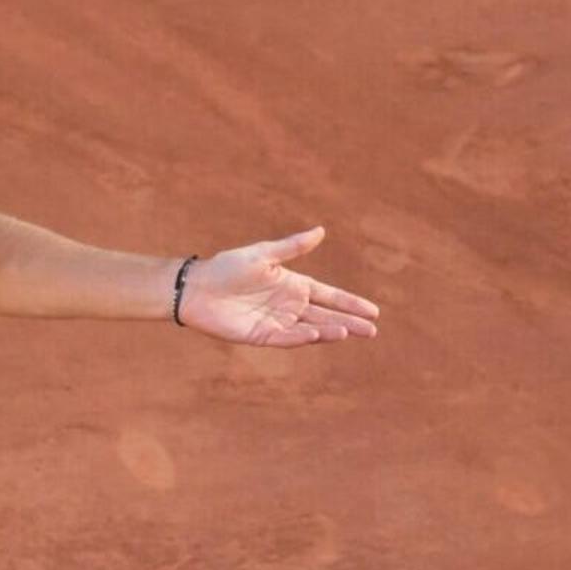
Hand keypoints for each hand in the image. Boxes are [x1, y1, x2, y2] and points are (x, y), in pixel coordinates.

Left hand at [181, 227, 381, 347]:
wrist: (197, 287)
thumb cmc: (228, 267)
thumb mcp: (263, 254)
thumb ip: (293, 247)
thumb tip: (321, 231)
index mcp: (294, 285)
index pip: (330, 296)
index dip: (350, 303)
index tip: (373, 311)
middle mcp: (290, 305)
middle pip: (326, 316)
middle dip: (349, 323)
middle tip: (371, 331)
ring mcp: (277, 322)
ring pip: (311, 329)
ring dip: (329, 331)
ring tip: (348, 332)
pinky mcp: (262, 336)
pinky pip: (286, 338)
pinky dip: (302, 337)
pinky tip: (317, 333)